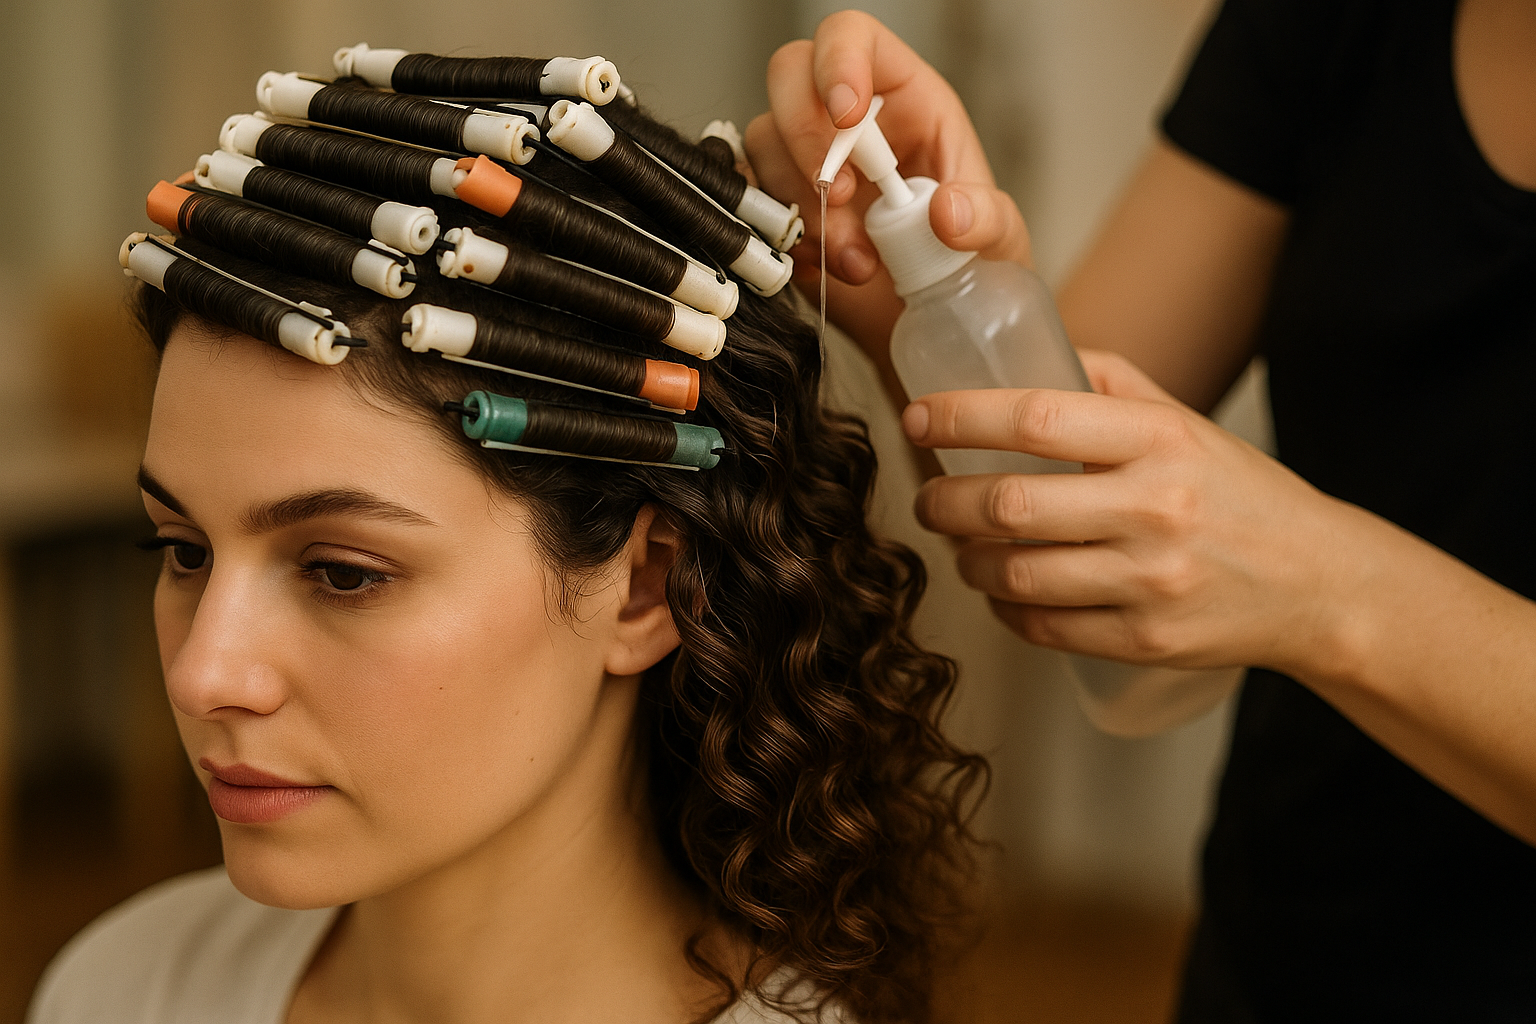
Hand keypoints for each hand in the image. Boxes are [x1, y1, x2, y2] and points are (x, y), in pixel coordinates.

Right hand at [744, 10, 1030, 363]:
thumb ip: (986, 219)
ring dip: (804, 208)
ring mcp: (805, 160)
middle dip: (805, 137)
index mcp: (904, 96)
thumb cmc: (966, 260)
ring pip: (766, 145)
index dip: (839, 63)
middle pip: (789, 75)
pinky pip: (751, 201)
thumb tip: (948, 212)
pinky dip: (782, 238)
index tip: (847, 116)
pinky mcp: (780, 206)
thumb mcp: (1000, 237)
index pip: (852, 38)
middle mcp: (846, 118)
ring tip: (857, 262)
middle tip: (839, 198)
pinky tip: (823, 267)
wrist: (931, 315)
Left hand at [904, 349, 1379, 677]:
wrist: (1319, 584)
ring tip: (960, 546)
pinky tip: (1001, 590)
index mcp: (1162, 441)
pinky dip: (1005, 609)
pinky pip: (1043, 627)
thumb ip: (1112, 385)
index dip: (963, 418)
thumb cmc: (1240, 496)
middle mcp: (1156, 510)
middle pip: (1011, 505)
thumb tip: (1033, 351)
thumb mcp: (1188, 424)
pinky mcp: (1145, 641)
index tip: (919, 417)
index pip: (1038, 420)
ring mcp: (1151, 583)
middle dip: (944, 502)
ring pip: (1016, 575)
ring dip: (967, 561)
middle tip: (927, 498)